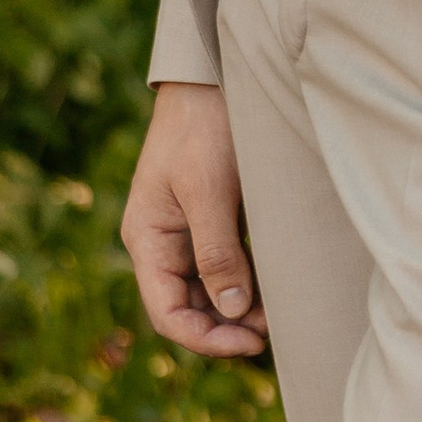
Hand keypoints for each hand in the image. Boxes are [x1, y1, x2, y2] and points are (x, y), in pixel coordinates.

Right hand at [122, 83, 266, 358]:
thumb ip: (217, 252)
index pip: (167, 312)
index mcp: (146, 239)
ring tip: (274, 315)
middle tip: (269, 333)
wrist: (213, 78)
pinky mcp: (211, 220)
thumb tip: (230, 311)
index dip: (204, 338)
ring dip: (236, 310)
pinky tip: (271, 289)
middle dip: (224, 328)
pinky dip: (244, 284)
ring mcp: (185, 232)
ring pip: (206, 291)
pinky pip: (223, 266)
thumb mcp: (208, 190)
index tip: (249, 343)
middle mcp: (161, 243)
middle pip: (186, 308)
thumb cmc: (204, 128)